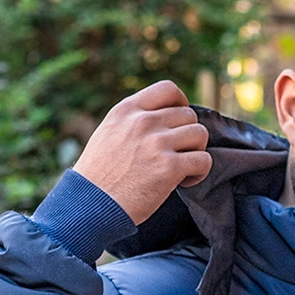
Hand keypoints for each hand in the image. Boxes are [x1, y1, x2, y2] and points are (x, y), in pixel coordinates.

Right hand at [72, 80, 211, 224]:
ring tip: (181, 169)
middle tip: (177, 156)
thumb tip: (162, 118)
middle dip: (188, 136)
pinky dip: (199, 172)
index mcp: (126, 110)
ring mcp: (157, 143)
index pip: (168, 89)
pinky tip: (184, 182)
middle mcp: (143, 122)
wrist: (90, 206)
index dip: (181, 104)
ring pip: (200, 134)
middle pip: (188, 115)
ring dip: (196, 152)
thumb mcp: (108, 134)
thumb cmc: (98, 178)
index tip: (179, 123)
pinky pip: (203, 161)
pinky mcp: (169, 168)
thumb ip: (132, 122)